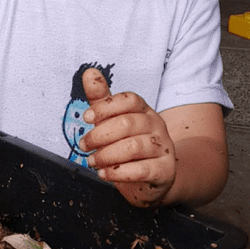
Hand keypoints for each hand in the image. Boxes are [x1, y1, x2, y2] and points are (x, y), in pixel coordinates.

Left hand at [78, 67, 175, 206]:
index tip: (86, 117)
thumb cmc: (128, 144)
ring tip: (92, 161)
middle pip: (127, 123)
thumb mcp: (112, 121)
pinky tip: (105, 174)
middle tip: (84, 145)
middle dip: (99, 135)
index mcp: (143, 110)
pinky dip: (119, 173)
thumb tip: (89, 72)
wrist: (155, 176)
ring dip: (106, 155)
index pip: (129, 100)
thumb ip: (101, 99)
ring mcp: (163, 147)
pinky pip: (142, 170)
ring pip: (133, 147)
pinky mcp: (165, 170)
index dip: (105, 107)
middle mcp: (157, 125)